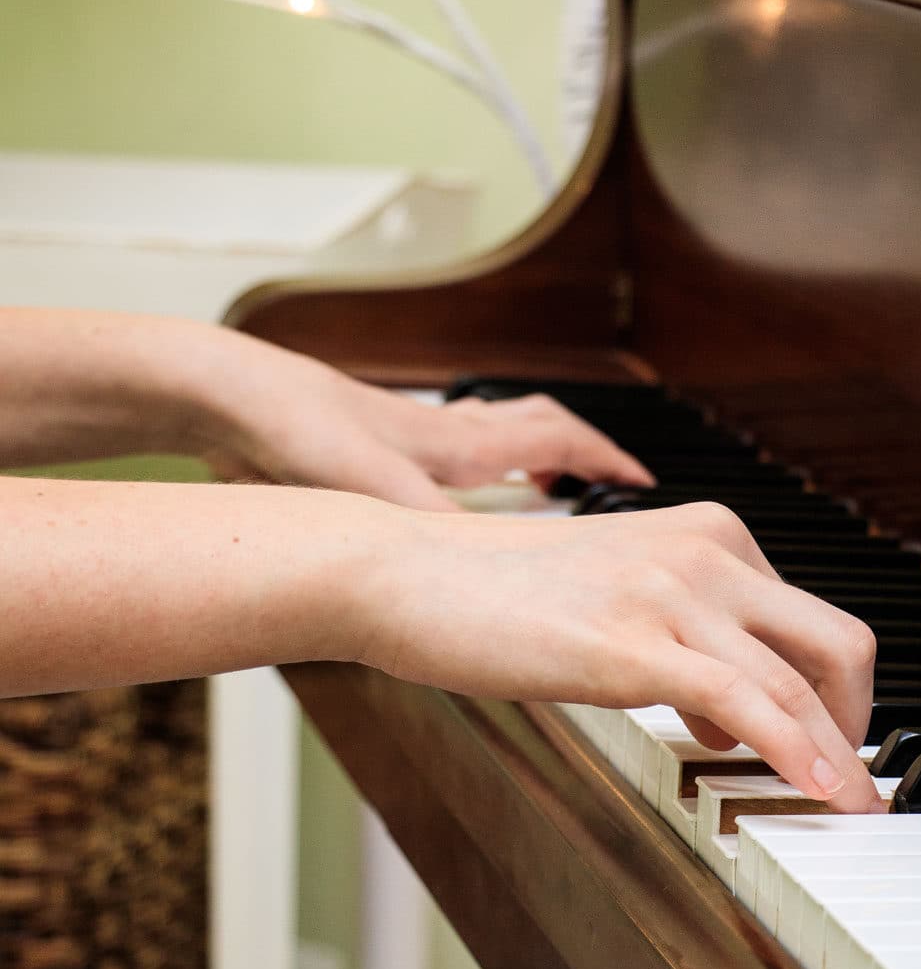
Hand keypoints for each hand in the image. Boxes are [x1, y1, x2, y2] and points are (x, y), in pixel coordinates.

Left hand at [206, 340, 651, 508]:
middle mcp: (442, 434)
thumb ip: (440, 529)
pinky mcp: (367, 450)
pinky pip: (438, 455)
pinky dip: (461, 476)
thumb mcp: (379, 490)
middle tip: (602, 482)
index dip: (609, 462)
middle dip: (577, 450)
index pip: (560, 438)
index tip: (645, 484)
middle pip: (534, 425)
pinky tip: (442, 507)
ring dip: (522, 457)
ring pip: (487, 436)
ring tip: (541, 492)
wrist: (228, 396)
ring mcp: (404, 438)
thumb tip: (504, 572)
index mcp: (461, 442)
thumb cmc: (299, 430)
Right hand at [347, 500, 882, 811]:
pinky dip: (796, 753)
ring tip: (852, 808)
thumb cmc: (491, 591)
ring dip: (839, 755)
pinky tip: (816, 791)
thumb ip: (681, 642)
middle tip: (853, 780)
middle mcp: (707, 551)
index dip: (835, 694)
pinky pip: (748, 702)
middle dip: (859, 721)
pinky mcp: (635, 645)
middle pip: (837, 642)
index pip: (810, 618)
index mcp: (708, 533)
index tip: (837, 744)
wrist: (406, 573)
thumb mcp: (613, 598)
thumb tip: (731, 719)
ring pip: (801, 681)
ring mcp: (673, 594)